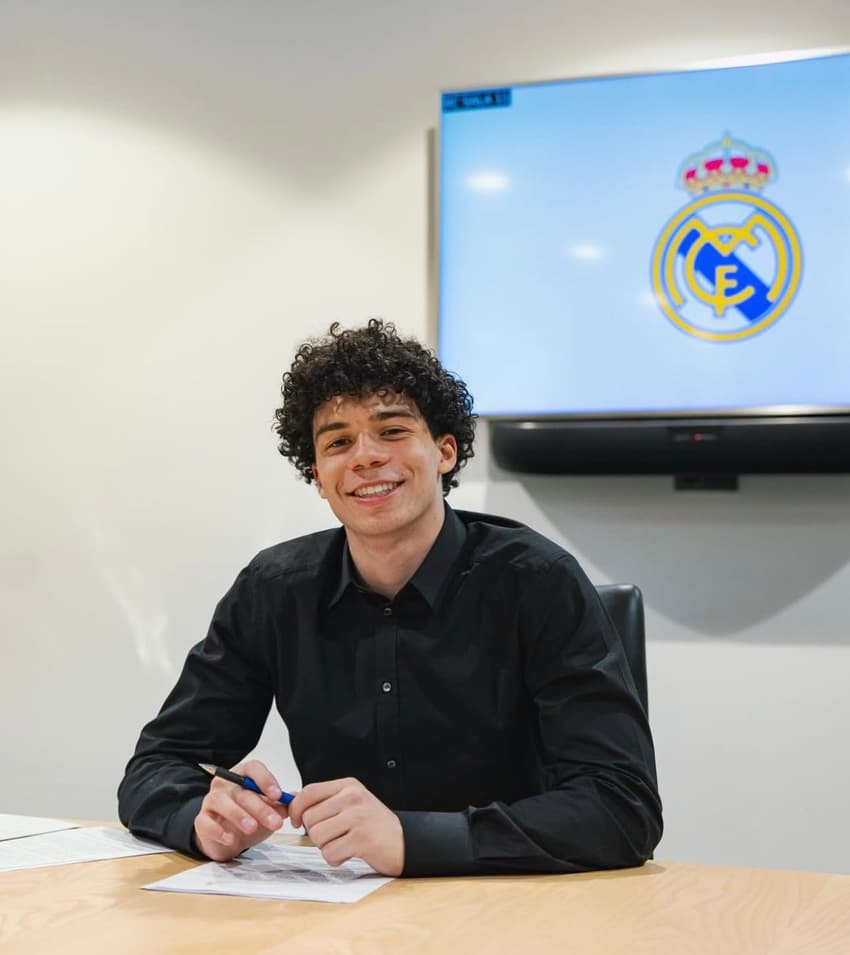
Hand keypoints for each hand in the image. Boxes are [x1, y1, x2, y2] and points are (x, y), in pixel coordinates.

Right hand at [193, 759, 288, 861]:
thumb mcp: (268, 811)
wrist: (228, 838)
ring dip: (239, 815)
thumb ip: (281, 804)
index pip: (253, 768)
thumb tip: (296, 798)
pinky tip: (230, 838)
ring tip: (252, 828)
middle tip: (275, 822)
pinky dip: (218, 831)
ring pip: (223, 803)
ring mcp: (211, 800)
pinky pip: (206, 822)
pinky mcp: (201, 820)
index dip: (266, 779)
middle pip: (242, 790)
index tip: (278, 795)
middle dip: (260, 807)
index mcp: (242, 775)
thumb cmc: (250, 818)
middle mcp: (225, 784)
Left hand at [288, 777, 403, 875]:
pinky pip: (330, 853)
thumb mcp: (351, 804)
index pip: (309, 791)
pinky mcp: (361, 839)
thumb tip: (292, 798)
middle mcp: (353, 797)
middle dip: (316, 833)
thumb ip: (325, 801)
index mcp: (348, 786)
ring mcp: (358, 817)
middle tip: (335, 836)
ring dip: (326, 847)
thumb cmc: (375, 825)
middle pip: (310, 817)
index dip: (296, 808)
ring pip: (317, 836)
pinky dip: (335, 859)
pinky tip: (350, 853)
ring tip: (344, 844)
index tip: (298, 821)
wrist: (405, 842)